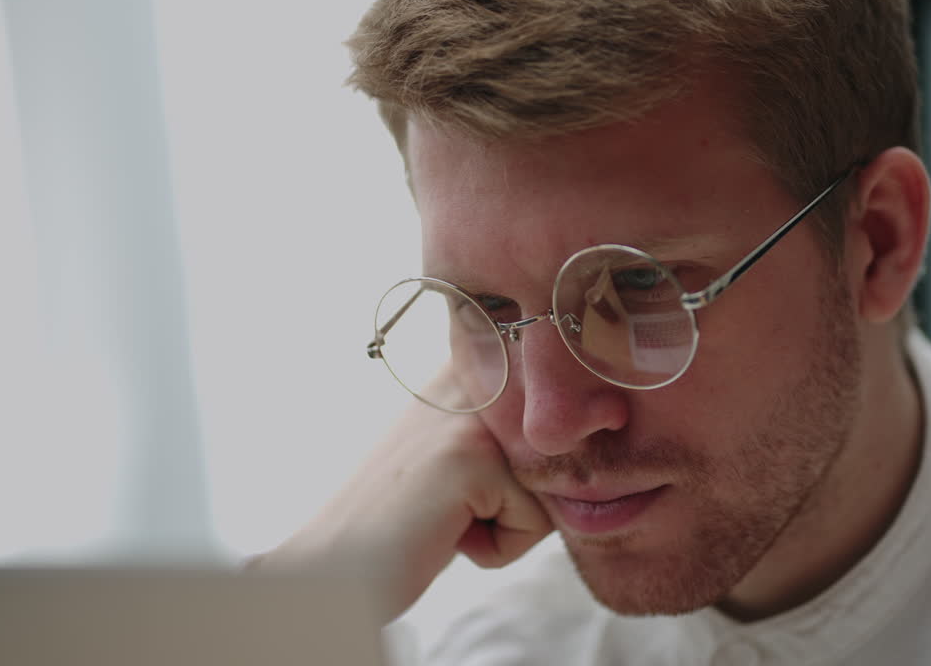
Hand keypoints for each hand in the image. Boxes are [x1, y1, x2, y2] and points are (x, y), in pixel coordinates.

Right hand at [248, 392, 552, 624]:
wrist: (330, 567)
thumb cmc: (401, 518)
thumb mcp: (454, 450)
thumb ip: (509, 424)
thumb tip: (600, 420)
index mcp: (466, 363)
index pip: (557, 396)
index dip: (540, 446)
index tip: (489, 468)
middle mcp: (469, 374)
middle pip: (564, 445)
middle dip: (525, 494)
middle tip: (456, 503)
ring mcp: (469, 413)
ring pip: (554, 484)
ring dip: (510, 524)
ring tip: (447, 517)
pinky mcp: (471, 459)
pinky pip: (535, 522)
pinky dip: (496, 548)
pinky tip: (442, 534)